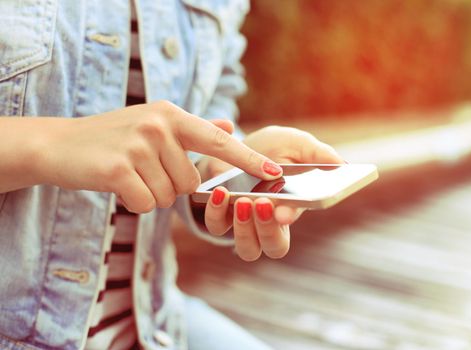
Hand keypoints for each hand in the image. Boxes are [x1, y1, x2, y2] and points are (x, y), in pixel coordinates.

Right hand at [36, 101, 281, 212]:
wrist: (60, 145)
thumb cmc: (112, 138)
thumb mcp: (154, 124)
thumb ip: (194, 130)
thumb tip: (229, 127)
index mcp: (172, 115)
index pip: (219, 142)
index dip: (248, 159)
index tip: (275, 172)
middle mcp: (159, 126)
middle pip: (190, 182)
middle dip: (171, 185)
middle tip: (144, 170)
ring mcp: (139, 145)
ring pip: (170, 196)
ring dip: (152, 193)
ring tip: (130, 173)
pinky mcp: (119, 169)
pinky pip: (147, 204)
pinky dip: (135, 203)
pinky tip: (118, 185)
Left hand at [201, 126, 343, 260]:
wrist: (234, 145)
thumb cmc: (272, 148)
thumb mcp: (296, 144)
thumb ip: (317, 154)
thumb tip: (340, 164)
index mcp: (293, 207)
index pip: (294, 221)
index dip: (290, 218)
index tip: (283, 212)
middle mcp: (270, 222)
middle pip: (274, 246)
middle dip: (268, 229)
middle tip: (262, 203)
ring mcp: (244, 223)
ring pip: (247, 248)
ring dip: (244, 228)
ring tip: (243, 201)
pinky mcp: (220, 216)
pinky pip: (217, 227)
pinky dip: (215, 213)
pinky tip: (220, 192)